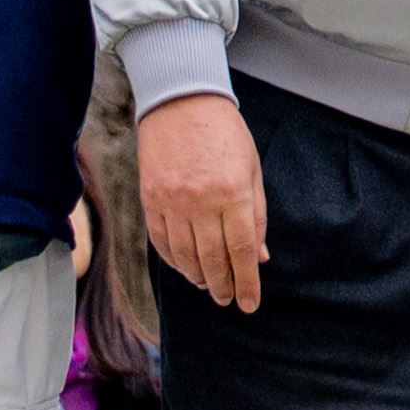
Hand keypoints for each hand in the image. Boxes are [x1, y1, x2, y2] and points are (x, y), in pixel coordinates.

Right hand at [136, 92, 265, 310]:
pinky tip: (184, 268)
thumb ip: (256, 215)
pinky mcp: (150, 201)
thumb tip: (259, 256)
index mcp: (233, 193)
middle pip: (212, 260)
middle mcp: (201, 203)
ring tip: (208, 286)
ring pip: (184, 256)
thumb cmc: (226, 135)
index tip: (249, 304)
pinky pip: (161, 242)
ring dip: (197, 277)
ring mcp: (171, 204)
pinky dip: (173, 261)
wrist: (182, 104)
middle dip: (222, 286)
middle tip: (228, 300)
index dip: (246, 283)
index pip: (241, 251)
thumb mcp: (252, 170)